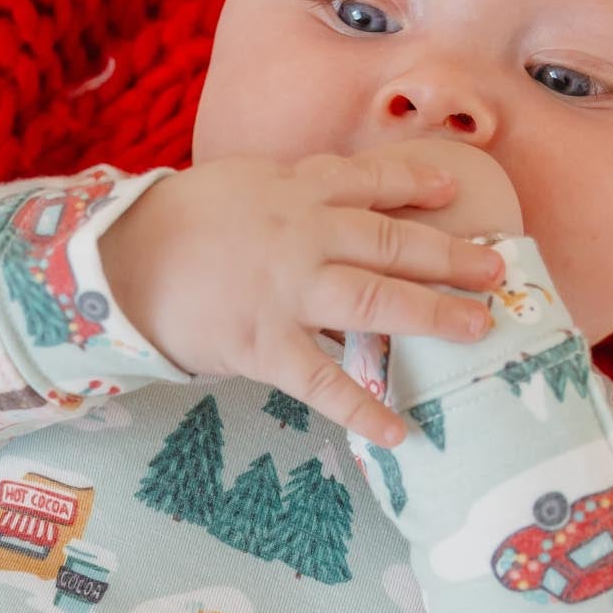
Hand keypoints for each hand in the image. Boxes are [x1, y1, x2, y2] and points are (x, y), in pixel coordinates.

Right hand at [98, 142, 510, 445]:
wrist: (116, 261)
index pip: (366, 180)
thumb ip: (282, 195)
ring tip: (479, 328)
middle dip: (449, 254)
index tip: (452, 187)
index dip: (414, 182)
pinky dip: (364, 409)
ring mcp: (287, 291)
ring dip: (434, 314)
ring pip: (376, 299)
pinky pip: (324, 382)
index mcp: (292, 191)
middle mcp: (302, 235)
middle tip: (496, 268)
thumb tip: (318, 204)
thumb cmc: (168, 225)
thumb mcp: (233, 186)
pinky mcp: (265, 344)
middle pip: (391, 241)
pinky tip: (400, 432)